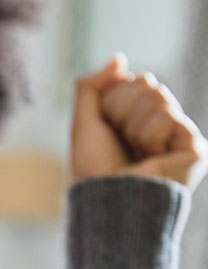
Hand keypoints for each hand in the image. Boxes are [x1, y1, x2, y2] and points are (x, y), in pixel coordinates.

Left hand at [71, 53, 207, 190]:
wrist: (108, 201)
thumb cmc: (94, 171)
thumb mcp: (83, 124)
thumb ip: (91, 88)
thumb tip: (119, 58)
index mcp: (137, 120)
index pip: (132, 81)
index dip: (112, 101)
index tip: (107, 132)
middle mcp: (161, 126)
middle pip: (146, 83)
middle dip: (122, 110)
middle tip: (121, 144)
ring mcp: (179, 136)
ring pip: (158, 95)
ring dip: (134, 126)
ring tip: (135, 154)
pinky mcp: (194, 147)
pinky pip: (167, 116)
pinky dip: (149, 136)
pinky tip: (151, 159)